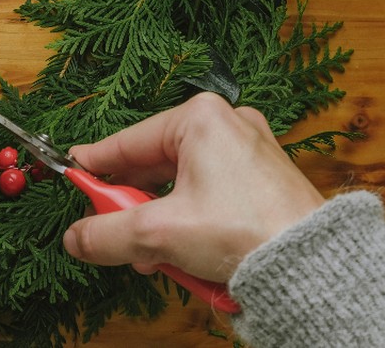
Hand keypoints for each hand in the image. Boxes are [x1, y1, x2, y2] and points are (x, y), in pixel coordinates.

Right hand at [61, 93, 324, 281]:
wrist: (314, 266)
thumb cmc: (246, 232)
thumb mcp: (159, 233)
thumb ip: (106, 232)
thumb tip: (76, 237)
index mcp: (200, 118)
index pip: (126, 142)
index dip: (94, 167)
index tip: (70, 180)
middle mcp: (227, 125)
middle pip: (153, 167)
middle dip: (133, 210)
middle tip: (117, 237)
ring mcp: (249, 153)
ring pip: (180, 187)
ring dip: (161, 225)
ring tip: (157, 258)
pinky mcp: (263, 181)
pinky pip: (209, 197)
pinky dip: (191, 224)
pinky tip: (187, 256)